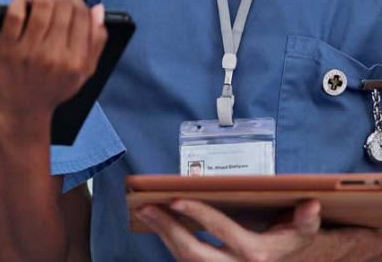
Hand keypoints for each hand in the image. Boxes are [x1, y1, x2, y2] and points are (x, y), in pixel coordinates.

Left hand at [0, 0, 106, 141]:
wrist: (20, 112)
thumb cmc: (51, 89)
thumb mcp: (82, 74)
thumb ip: (96, 43)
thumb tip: (98, 10)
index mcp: (75, 62)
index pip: (82, 16)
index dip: (77, 4)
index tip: (71, 3)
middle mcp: (54, 56)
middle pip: (63, 8)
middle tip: (55, 0)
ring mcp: (29, 52)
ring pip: (41, 6)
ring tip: (40, 0)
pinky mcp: (6, 49)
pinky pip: (15, 14)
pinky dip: (19, 2)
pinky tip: (22, 3)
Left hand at [137, 199, 320, 260]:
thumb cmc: (287, 244)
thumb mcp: (300, 234)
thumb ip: (305, 221)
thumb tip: (311, 204)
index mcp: (256, 255)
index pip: (221, 231)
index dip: (198, 214)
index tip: (176, 198)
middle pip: (193, 252)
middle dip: (167, 229)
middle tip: (146, 206)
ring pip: (184, 258)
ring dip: (162, 233)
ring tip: (144, 210)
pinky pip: (183, 260)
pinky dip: (168, 241)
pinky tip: (157, 223)